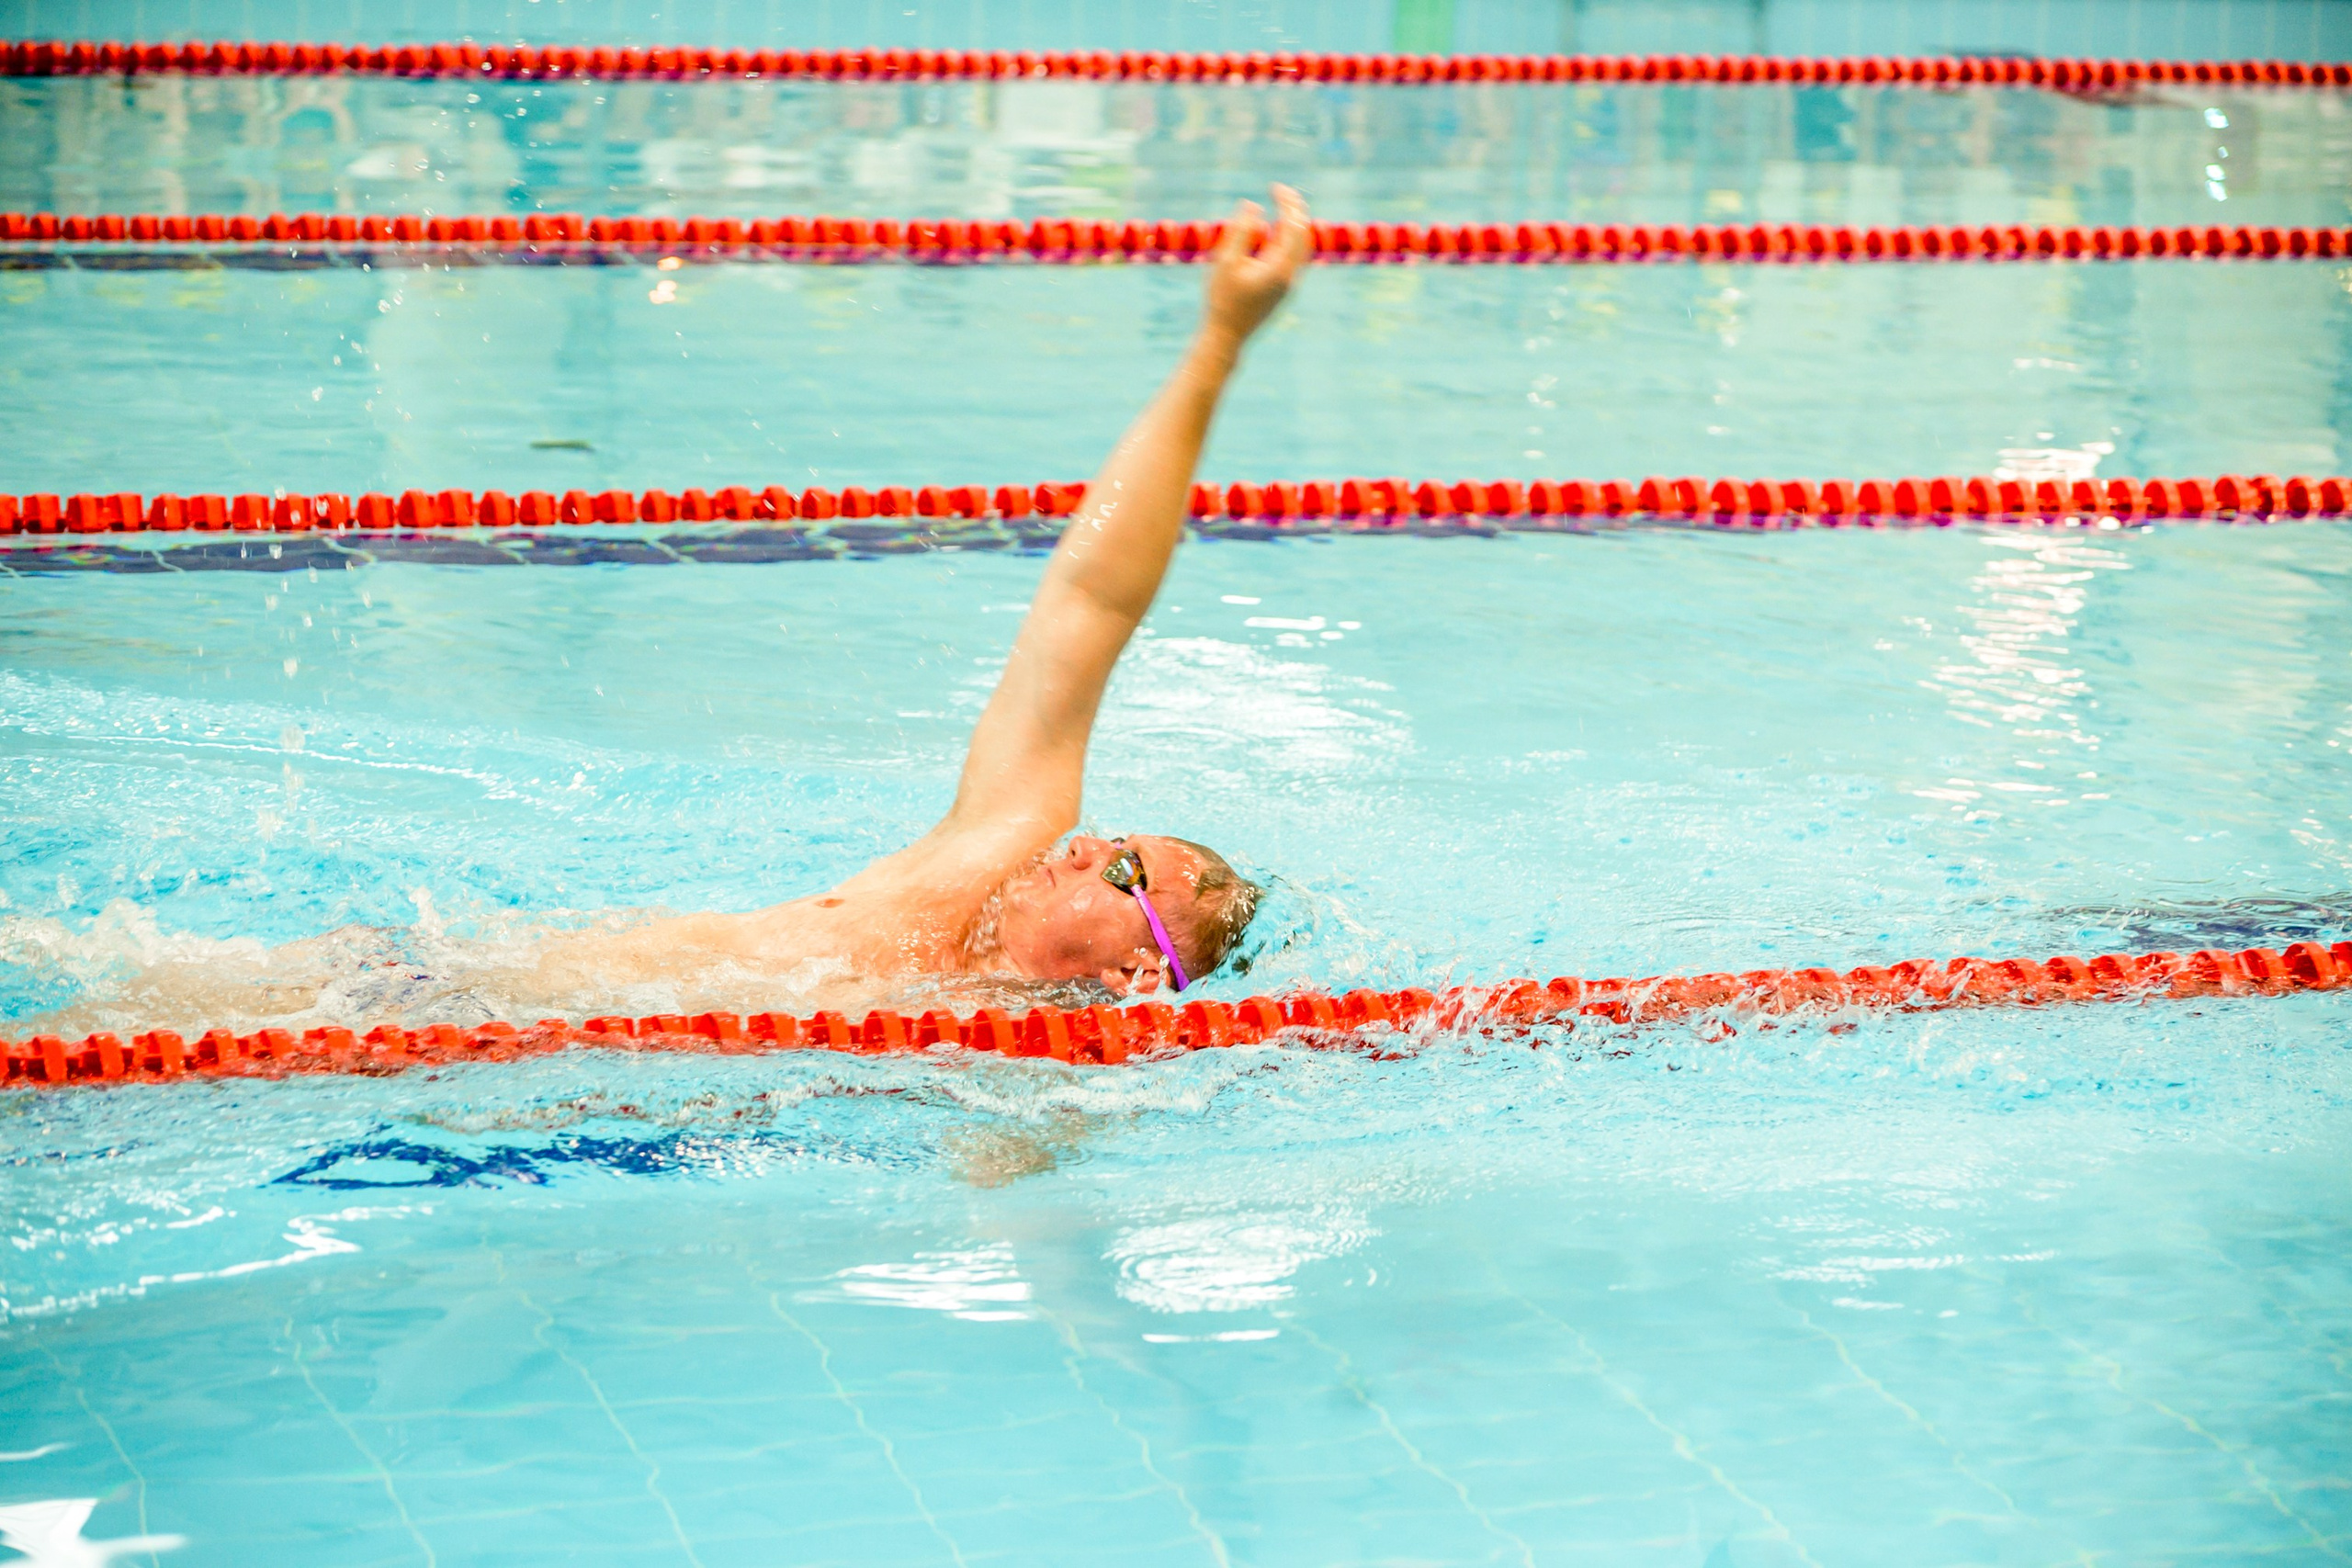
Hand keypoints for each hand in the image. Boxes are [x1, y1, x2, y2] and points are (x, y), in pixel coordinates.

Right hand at [1201, 184, 1311, 347]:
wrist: (1226, 336)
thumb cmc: (1221, 299)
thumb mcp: (1225, 260)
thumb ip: (1240, 231)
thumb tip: (1253, 205)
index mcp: (1280, 268)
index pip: (1294, 226)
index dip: (1287, 203)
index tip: (1274, 187)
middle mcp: (1291, 276)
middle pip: (1304, 234)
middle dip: (1294, 209)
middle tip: (1280, 190)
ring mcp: (1290, 284)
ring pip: (1302, 246)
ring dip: (1294, 223)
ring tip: (1282, 204)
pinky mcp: (1284, 289)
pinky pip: (1294, 257)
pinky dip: (1289, 238)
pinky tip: (1276, 229)